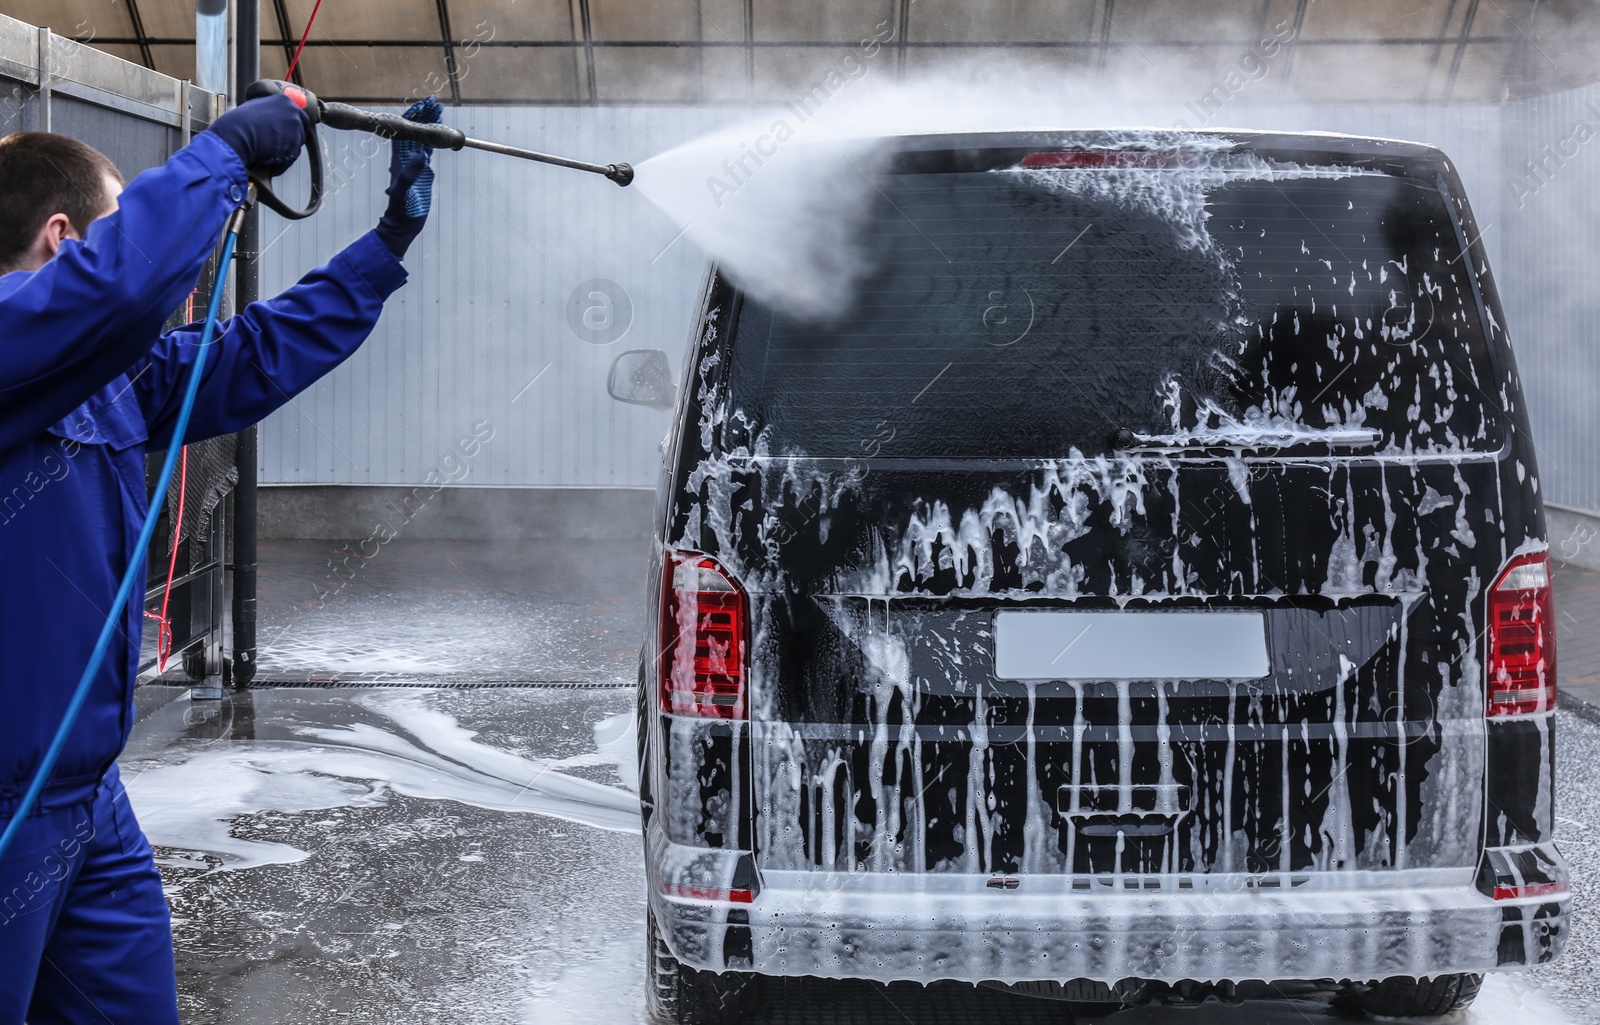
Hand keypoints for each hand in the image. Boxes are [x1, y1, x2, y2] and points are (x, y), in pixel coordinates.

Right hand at [207, 94, 309, 174]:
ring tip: (269, 149)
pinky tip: (269, 157)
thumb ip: (271, 110)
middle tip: (277, 142)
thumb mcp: (257, 106)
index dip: (291, 125)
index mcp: (285, 101)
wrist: (237, 135)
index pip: (298, 115)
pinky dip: (282, 159)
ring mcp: (296, 130)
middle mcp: (294, 113)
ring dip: (286, 149)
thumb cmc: (241, 121)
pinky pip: (291, 156)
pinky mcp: (294, 146)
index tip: (285, 131)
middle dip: (292, 137)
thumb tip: (275, 116)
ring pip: (296, 144)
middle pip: (301, 129)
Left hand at [374, 97, 441, 258]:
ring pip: (422, 137)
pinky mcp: (424, 171)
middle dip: (424, 115)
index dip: (412, 116)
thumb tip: (421, 155)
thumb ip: (410, 173)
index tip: (421, 105)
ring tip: (439, 110)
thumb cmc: (399, 209)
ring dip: (430, 123)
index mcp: (399, 159)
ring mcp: (415, 163)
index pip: (404, 131)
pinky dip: (435, 138)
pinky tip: (442, 130)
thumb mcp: (403, 191)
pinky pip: (429, 149)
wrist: (402, 224)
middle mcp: (406, 157)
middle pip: (414, 129)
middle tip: (435, 103)